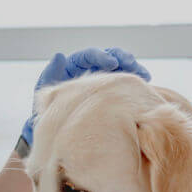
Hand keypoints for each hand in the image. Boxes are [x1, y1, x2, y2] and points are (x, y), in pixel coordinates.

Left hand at [20, 47, 150, 147]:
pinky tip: (145, 84)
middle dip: (120, 58)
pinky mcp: (109, 88)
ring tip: (144, 75)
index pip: (86, 56)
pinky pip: (123, 80)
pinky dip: (134, 79)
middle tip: (132, 66)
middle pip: (106, 56)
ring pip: (118, 66)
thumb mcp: (45, 97)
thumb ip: (50, 75)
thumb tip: (59, 55)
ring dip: (132, 67)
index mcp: (70, 68)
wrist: (56, 136)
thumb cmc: (47, 115)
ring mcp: (99, 78)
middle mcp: (86, 70)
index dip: (100, 56)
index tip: (112, 64)